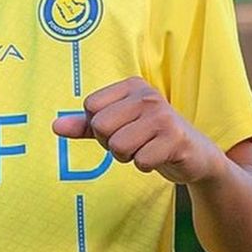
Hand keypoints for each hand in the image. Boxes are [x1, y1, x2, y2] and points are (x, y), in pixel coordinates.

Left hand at [52, 77, 223, 184]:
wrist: (195, 155)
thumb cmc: (150, 137)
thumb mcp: (117, 126)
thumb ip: (84, 125)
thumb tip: (55, 126)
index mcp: (131, 86)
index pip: (90, 107)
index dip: (98, 127)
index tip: (121, 128)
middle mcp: (147, 95)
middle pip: (100, 126)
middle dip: (111, 144)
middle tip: (133, 142)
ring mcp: (163, 115)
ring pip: (118, 146)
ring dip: (128, 156)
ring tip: (145, 149)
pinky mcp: (175, 138)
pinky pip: (140, 160)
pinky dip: (145, 165)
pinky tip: (159, 156)